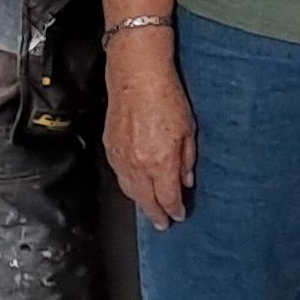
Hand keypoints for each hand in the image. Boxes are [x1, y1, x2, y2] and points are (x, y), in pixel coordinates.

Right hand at [105, 41, 198, 229]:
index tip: (180, 215)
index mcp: (162, 162)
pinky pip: (120, 176)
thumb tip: (186, 180)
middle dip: (156, 214)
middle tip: (162, 224)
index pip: (168, 197)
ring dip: (141, 203)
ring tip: (149, 209)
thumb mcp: (189, 129)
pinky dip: (129, 186)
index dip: (175, 210)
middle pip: (147, 201)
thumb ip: (187, 159)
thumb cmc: (166, 96)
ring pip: (130, 191)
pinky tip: (135, 186)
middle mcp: (139, 165)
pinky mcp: (110, 148)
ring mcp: (122, 158)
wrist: (136, 75)